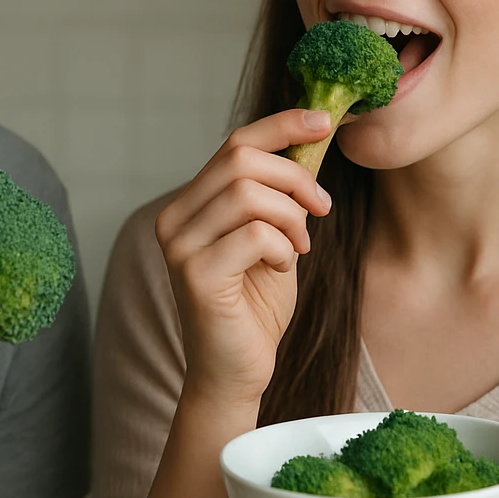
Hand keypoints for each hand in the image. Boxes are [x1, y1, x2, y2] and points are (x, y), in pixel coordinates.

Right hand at [153, 109, 332, 407]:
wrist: (237, 374)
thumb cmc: (255, 308)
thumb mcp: (272, 238)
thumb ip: (277, 195)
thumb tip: (311, 138)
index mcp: (190, 204)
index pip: (234, 144)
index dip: (282, 126)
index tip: (323, 123)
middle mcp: (175, 219)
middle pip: (241, 160)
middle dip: (295, 176)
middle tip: (321, 207)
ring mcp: (179, 246)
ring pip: (248, 193)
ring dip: (291, 216)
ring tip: (300, 245)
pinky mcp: (195, 274)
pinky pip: (254, 234)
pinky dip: (283, 246)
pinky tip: (284, 265)